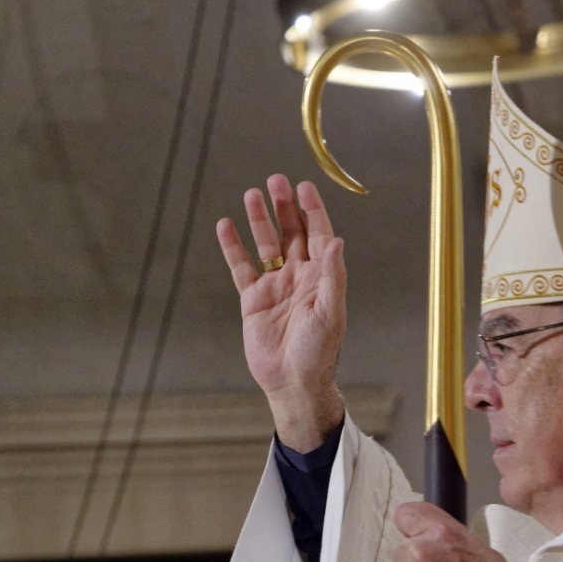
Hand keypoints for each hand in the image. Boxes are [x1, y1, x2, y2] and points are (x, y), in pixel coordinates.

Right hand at [217, 174, 345, 450]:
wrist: (292, 382)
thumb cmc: (318, 351)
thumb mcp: (330, 311)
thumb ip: (332, 275)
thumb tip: (336, 240)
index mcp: (321, 277)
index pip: (318, 234)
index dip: (312, 209)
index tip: (304, 185)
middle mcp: (299, 276)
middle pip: (291, 232)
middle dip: (284, 206)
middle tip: (275, 180)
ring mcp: (275, 286)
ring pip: (266, 244)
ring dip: (260, 220)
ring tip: (252, 193)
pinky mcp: (253, 299)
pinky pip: (241, 267)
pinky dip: (233, 247)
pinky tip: (226, 225)